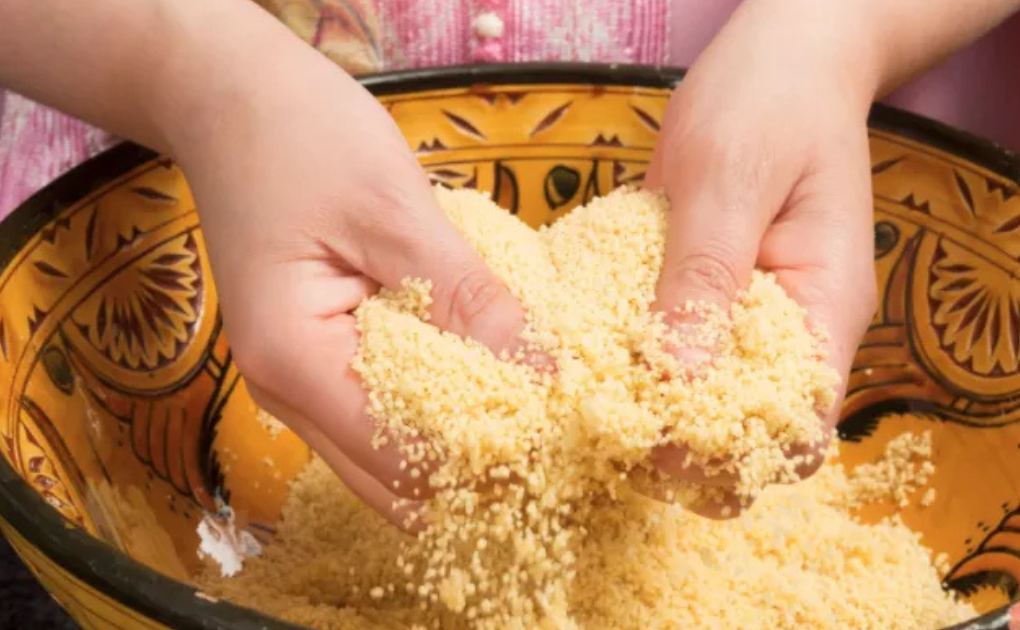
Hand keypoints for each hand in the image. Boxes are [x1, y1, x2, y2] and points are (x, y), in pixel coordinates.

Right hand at [174, 38, 531, 532]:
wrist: (231, 100)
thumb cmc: (303, 140)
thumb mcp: (396, 212)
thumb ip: (464, 298)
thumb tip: (542, 375)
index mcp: (294, 361)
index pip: (401, 456)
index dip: (483, 455)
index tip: (558, 431)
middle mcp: (285, 393)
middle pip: (391, 480)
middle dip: (474, 470)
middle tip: (556, 434)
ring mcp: (298, 384)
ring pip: (388, 458)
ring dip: (458, 445)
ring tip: (534, 411)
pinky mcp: (320, 362)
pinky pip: (384, 414)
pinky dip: (438, 410)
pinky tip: (489, 383)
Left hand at [644, 0, 880, 516]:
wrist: (785, 55)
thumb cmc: (767, 100)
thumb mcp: (727, 180)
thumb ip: (706, 278)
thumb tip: (680, 383)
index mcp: (825, 310)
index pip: (797, 429)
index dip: (731, 457)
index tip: (654, 450)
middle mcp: (801, 329)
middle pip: (757, 432)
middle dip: (690, 454)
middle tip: (608, 437)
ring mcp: (761, 316)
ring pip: (719, 401)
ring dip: (662, 416)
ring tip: (593, 409)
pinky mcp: (721, 296)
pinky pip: (689, 351)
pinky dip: (649, 367)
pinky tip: (597, 363)